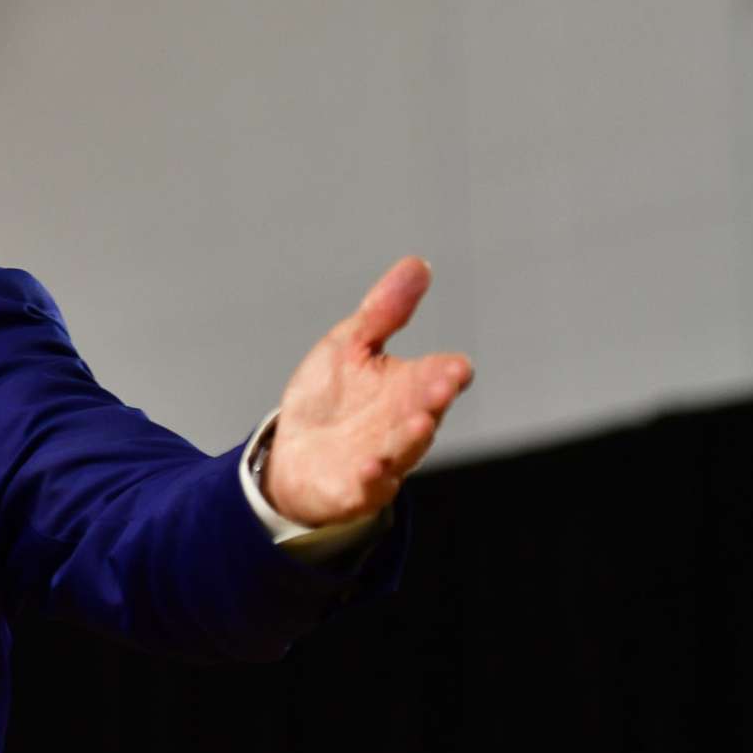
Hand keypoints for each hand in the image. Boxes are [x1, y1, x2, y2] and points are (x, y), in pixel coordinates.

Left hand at [262, 257, 473, 527]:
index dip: (447, 373)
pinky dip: (372, 479)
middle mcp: (402, 424)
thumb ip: (384, 311)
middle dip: (434, 399)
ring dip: (411, 438)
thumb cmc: (333, 397)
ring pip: (404, 449)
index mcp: (408, 387)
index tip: (456, 365)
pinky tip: (371, 468)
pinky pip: (368, 487)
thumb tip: (417, 264)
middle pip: (426, 411)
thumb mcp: (352, 345)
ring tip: (419, 424)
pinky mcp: (355, 487)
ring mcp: (382, 457)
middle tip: (443, 386)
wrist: (297, 454)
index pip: (438, 377)